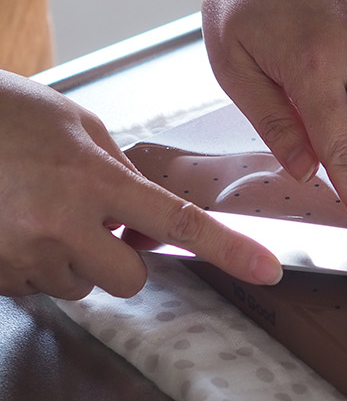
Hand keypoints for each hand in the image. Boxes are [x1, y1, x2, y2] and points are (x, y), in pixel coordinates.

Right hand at [0, 71, 281, 299]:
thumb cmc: (1, 114)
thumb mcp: (74, 125)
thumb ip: (118, 169)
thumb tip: (145, 211)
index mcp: (93, 179)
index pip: (178, 223)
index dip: (228, 249)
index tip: (266, 269)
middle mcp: (62, 226)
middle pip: (130, 279)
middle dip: (122, 258)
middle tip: (94, 224)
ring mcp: (24, 257)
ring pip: (82, 286)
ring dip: (74, 259)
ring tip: (39, 214)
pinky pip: (41, 286)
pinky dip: (39, 264)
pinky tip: (15, 227)